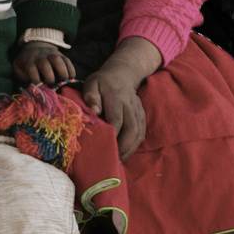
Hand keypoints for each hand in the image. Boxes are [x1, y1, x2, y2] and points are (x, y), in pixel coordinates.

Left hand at [13, 42, 75, 85]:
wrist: (36, 45)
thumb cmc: (26, 61)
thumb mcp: (18, 67)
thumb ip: (22, 76)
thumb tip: (32, 85)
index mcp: (28, 60)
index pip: (31, 68)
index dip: (35, 79)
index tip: (39, 88)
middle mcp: (40, 56)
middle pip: (45, 65)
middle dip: (49, 77)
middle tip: (52, 87)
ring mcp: (51, 54)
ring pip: (58, 60)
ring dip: (62, 72)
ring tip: (64, 83)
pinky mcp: (61, 55)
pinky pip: (67, 61)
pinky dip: (71, 70)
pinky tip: (71, 79)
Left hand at [82, 37, 161, 161]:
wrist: (122, 74)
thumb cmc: (102, 82)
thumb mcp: (92, 83)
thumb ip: (91, 96)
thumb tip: (94, 110)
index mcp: (116, 98)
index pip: (117, 120)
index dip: (112, 135)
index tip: (103, 147)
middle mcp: (130, 106)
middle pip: (131, 129)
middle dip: (122, 146)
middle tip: (112, 158)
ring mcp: (138, 111)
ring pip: (138, 133)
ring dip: (129, 149)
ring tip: (118, 159)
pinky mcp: (141, 115)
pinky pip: (141, 132)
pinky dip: (134, 145)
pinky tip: (125, 153)